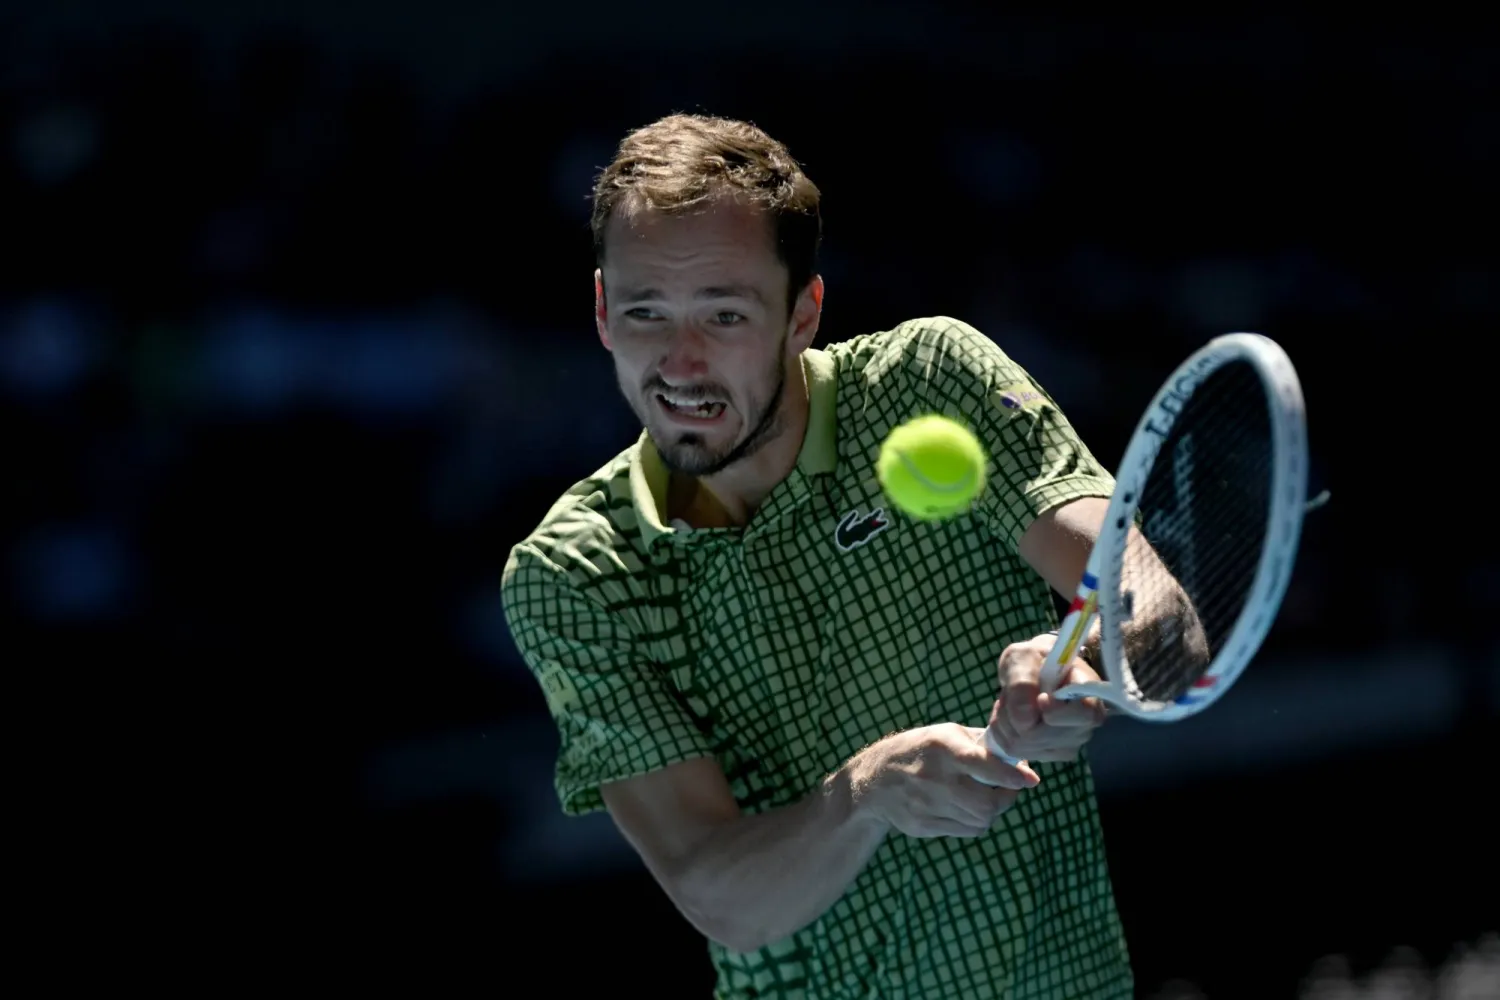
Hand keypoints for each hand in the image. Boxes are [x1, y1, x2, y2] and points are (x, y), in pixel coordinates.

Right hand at [848, 723, 1038, 838]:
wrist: (873, 780)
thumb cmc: (919, 750)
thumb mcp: (945, 734)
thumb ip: (982, 743)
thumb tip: (1019, 755)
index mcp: (941, 748)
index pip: (982, 765)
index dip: (1010, 776)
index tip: (1030, 780)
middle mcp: (933, 778)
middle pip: (986, 805)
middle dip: (1005, 798)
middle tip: (1008, 789)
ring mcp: (926, 806)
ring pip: (980, 822)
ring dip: (991, 811)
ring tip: (984, 796)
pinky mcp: (923, 826)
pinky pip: (965, 831)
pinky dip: (974, 822)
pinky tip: (965, 807)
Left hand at [987, 633, 1108, 763]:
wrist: (1034, 670)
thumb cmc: (1034, 659)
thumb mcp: (1023, 657)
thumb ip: (1023, 682)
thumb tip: (1024, 720)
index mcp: (1089, 694)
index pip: (1085, 714)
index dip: (1058, 712)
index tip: (1040, 698)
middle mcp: (1084, 724)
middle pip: (1043, 736)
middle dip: (1015, 713)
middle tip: (1011, 692)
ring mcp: (1068, 743)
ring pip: (1024, 745)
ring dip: (1006, 721)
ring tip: (1011, 701)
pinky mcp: (1049, 754)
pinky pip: (1016, 751)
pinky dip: (1003, 732)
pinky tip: (1009, 715)